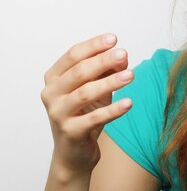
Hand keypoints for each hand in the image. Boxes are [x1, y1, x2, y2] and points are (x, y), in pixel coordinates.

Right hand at [40, 33, 133, 179]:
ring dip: (110, 82)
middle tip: (123, 53)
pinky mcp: (70, 132)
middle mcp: (51, 94)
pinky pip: (94, 118)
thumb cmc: (85, 113)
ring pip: (85, 93)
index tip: (113, 39)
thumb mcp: (97, 88)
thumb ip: (107, 71)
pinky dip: (113, 109)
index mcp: (54, 78)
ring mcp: (58, 114)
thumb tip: (123, 56)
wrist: (74, 152)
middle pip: (79, 72)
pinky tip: (129, 103)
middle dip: (102, 61)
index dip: (93, 46)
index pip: (72, 55)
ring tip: (131, 75)